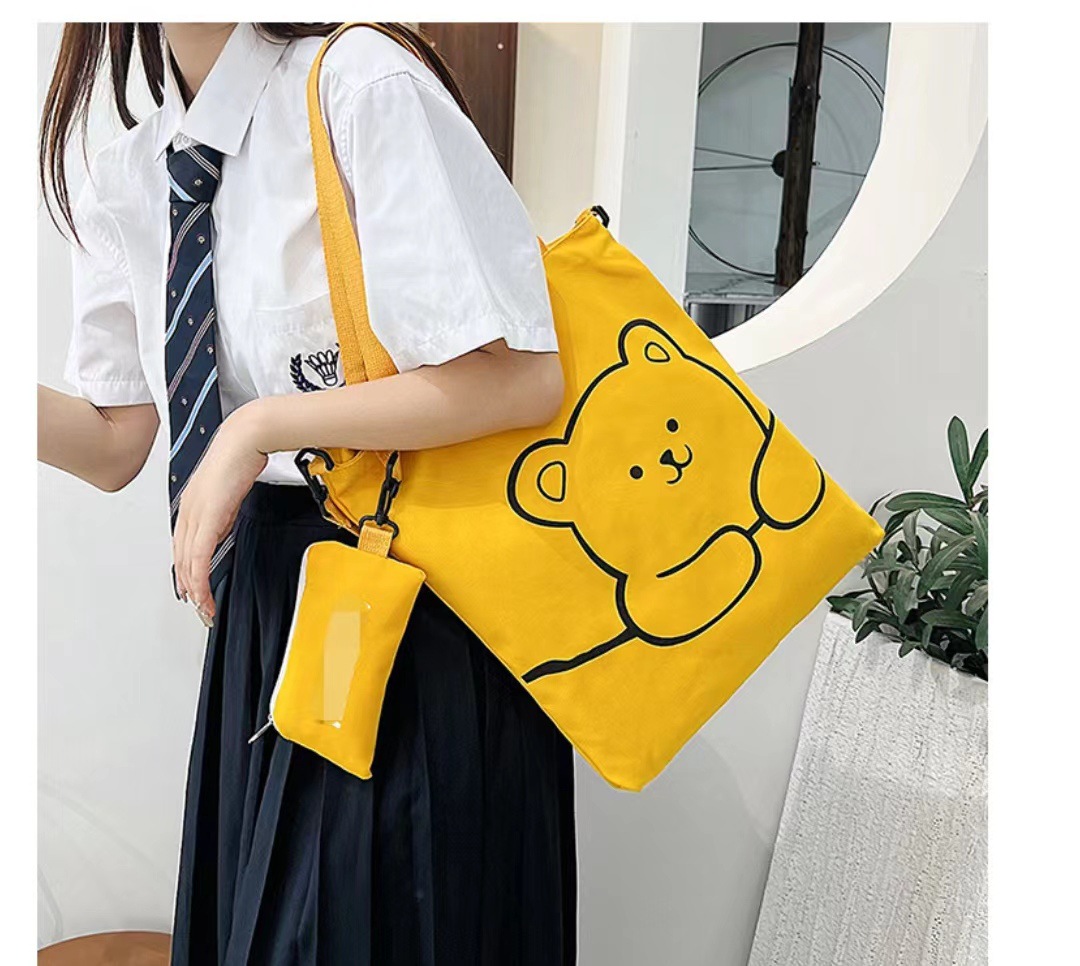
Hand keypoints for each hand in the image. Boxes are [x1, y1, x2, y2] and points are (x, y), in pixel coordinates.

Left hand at [174, 402, 268, 622]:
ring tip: (204, 606)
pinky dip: (199, 577)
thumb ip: (222, 511)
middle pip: (181, 558)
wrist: (247, 436)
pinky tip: (204, 590)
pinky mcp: (208, 516)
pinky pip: (199, 555)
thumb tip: (222, 528)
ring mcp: (196, 513)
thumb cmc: (241, 454)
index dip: (187, 570)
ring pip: (188, 561)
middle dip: (189, 587)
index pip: (184, 545)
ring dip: (195, 588)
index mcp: (192, 503)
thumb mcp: (229, 489)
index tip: (194, 589)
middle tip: (200, 606)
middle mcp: (189, 510)